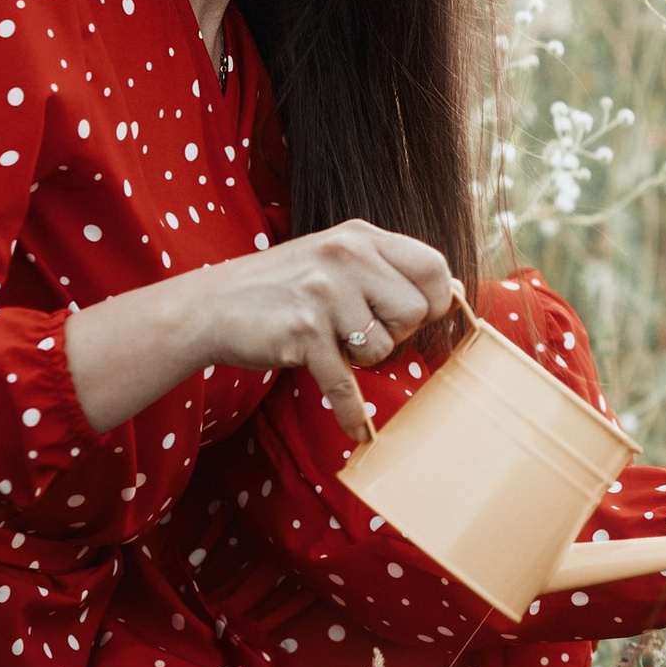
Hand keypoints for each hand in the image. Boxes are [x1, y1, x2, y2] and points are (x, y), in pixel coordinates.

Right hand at [193, 221, 457, 435]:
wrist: (212, 306)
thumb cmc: (282, 288)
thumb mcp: (336, 259)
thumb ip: (388, 271)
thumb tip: (452, 292)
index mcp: (360, 236)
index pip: (433, 266)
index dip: (434, 300)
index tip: (414, 317)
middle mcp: (346, 256)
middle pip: (416, 311)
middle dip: (396, 333)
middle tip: (360, 332)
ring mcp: (324, 292)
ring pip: (384, 348)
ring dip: (361, 358)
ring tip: (330, 342)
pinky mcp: (305, 331)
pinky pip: (347, 384)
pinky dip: (351, 413)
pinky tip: (357, 430)